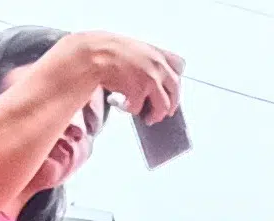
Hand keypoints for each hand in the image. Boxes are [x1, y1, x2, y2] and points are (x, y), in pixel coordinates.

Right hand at [62, 32, 184, 123]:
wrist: (93, 53)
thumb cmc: (109, 51)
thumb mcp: (134, 49)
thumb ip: (148, 60)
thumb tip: (156, 81)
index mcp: (157, 53)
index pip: (180, 65)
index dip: (176, 78)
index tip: (172, 89)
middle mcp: (158, 65)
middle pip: (175, 89)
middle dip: (172, 104)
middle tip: (165, 112)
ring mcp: (151, 79)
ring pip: (164, 105)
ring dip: (157, 115)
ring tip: (149, 119)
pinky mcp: (139, 91)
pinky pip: (141, 108)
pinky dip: (133, 110)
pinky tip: (125, 106)